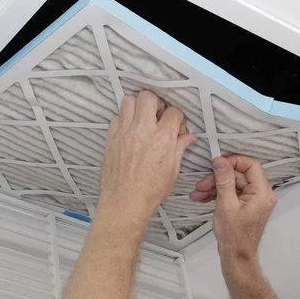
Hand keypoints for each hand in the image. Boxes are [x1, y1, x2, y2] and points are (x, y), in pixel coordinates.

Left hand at [98, 90, 196, 221]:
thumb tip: (188, 137)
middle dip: (155, 103)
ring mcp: (125, 132)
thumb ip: (180, 148)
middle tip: (157, 116)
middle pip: (148, 96)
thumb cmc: (150, 190)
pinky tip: (128, 131)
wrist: (125, 202)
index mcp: (163, 138)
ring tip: (141, 119)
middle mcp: (143, 130)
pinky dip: (123, 120)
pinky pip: (116, 117)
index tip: (175, 127)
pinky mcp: (111, 137)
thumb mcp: (172, 170)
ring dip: (137, 106)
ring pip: (128, 100)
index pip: (173, 111)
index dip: (176, 118)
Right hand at [189, 156, 276, 264]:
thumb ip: (224, 180)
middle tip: (200, 185)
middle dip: (217, 178)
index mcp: (262, 192)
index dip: (233, 162)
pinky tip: (202, 198)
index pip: (250, 165)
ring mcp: (253, 200)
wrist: (236, 257)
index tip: (216, 164)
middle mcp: (261, 194)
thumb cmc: (233, 235)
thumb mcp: (226, 204)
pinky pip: (232, 192)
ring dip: (214, 187)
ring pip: (232, 184)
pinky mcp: (245, 205)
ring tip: (197, 193)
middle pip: (238, 175)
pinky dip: (217, 194)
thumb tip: (220, 160)